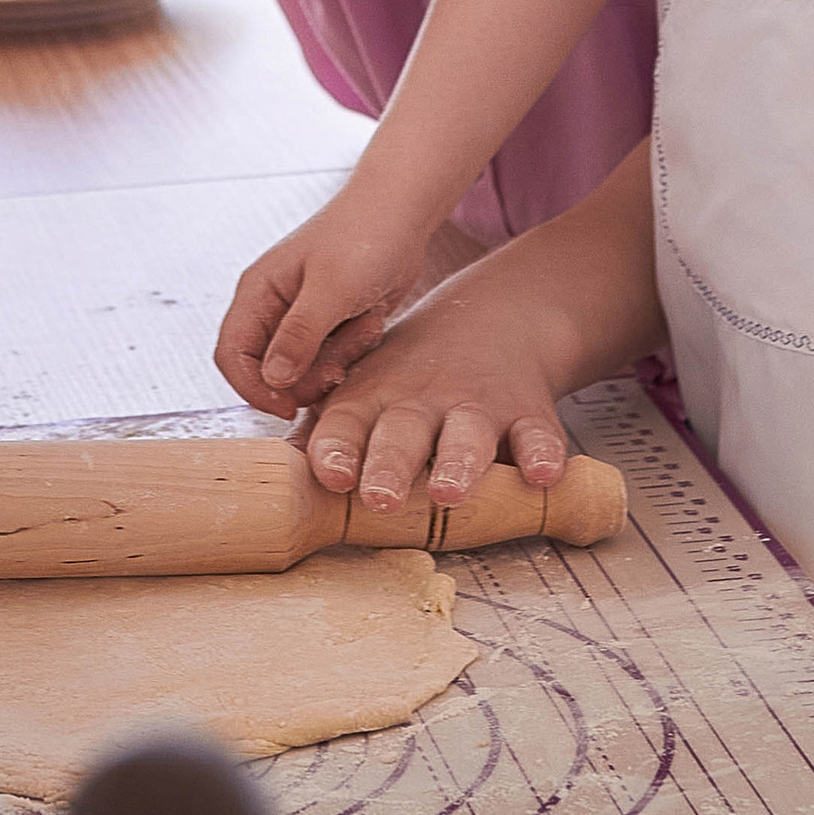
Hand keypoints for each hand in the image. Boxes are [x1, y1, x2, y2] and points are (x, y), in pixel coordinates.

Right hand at [212, 181, 439, 417]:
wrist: (403, 212)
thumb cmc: (364, 235)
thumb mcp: (333, 287)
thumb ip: (300, 334)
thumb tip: (272, 379)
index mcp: (258, 292)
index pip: (231, 356)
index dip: (252, 389)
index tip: (287, 408)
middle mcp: (273, 308)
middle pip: (270, 372)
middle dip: (307, 377)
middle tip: (342, 363)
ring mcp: (302, 318)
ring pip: (305, 371)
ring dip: (336, 361)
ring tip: (364, 326)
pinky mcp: (330, 325)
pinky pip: (331, 360)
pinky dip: (351, 351)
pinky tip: (371, 321)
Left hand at [299, 265, 580, 511]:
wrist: (493, 317)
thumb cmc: (409, 375)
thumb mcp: (364, 390)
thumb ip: (325, 436)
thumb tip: (270, 481)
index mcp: (375, 397)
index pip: (347, 424)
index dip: (336, 450)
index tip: (330, 476)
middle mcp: (422, 399)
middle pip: (403, 432)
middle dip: (390, 464)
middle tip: (380, 497)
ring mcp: (475, 403)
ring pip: (467, 434)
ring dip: (459, 461)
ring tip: (451, 489)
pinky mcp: (525, 410)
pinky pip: (537, 433)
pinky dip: (543, 453)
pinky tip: (543, 474)